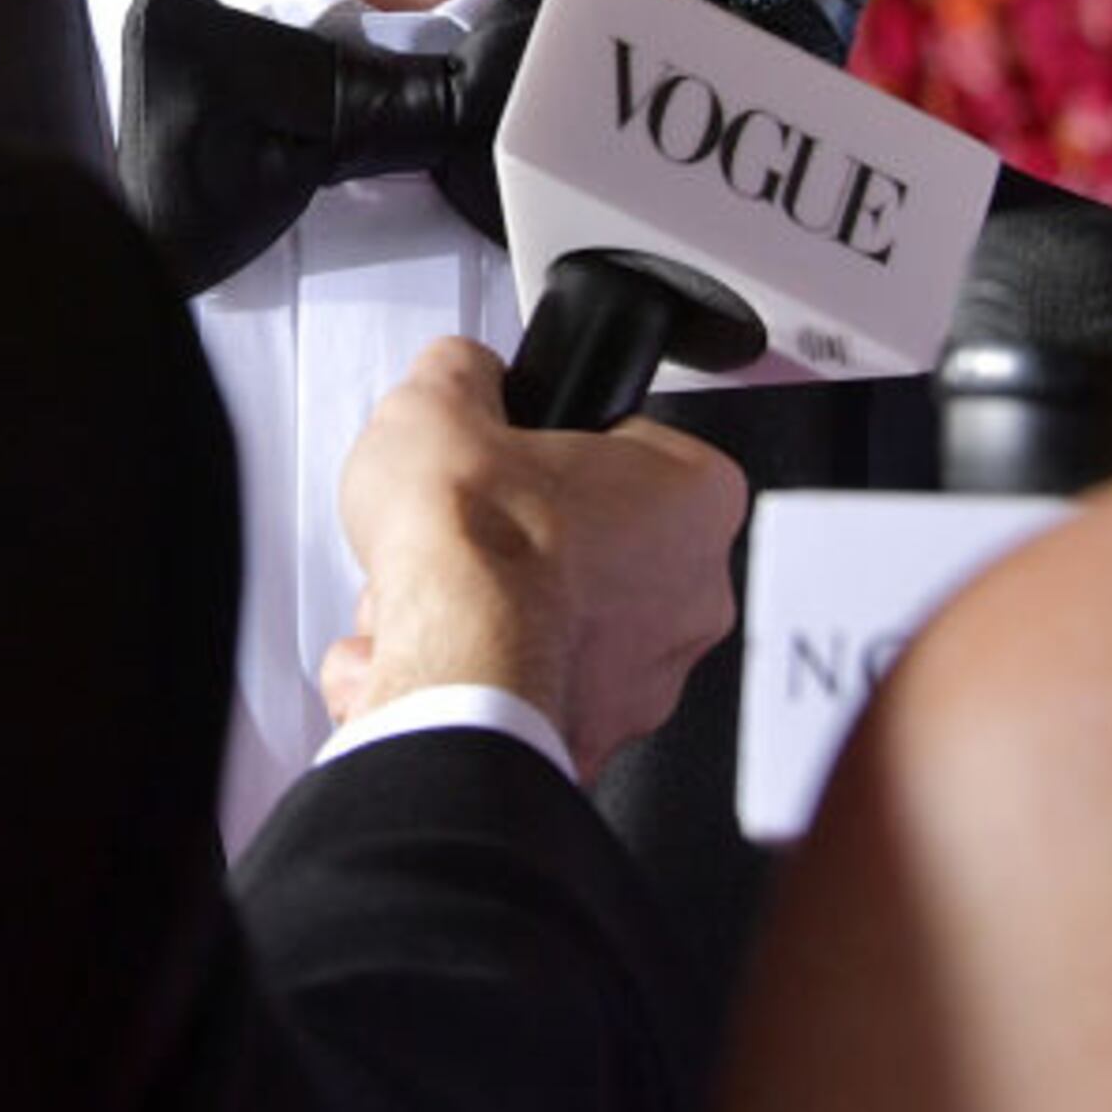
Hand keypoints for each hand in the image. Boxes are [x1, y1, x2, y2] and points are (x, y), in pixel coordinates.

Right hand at [320, 337, 748, 778]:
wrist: (450, 670)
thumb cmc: (475, 545)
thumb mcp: (440, 400)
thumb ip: (462, 371)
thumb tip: (460, 374)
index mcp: (695, 497)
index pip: (628, 447)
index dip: (550, 446)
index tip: (512, 454)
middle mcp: (694, 595)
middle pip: (589, 546)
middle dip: (512, 543)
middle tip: (462, 531)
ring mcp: (649, 679)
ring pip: (554, 629)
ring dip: (482, 614)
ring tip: (426, 596)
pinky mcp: (593, 740)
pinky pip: (524, 699)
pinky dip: (468, 680)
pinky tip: (416, 654)